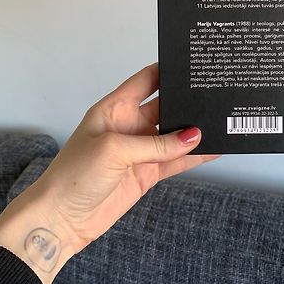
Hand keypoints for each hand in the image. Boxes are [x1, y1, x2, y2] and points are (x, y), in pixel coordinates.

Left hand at [0, 64, 217, 283]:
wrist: (61, 220)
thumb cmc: (74, 175)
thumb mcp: (114, 150)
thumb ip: (156, 144)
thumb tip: (194, 137)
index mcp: (115, 108)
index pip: (146, 80)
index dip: (167, 70)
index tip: (193, 63)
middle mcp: (130, 125)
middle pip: (165, 106)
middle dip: (187, 101)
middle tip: (216, 93)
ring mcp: (140, 150)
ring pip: (175, 135)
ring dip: (195, 131)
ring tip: (222, 120)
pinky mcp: (147, 173)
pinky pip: (176, 161)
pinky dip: (195, 157)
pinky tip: (215, 150)